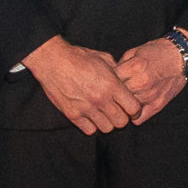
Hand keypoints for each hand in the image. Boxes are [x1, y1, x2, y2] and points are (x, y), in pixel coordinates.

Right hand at [23, 36, 140, 133]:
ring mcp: (86, 108)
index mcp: (111, 85)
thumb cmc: (79, 57)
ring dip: (107, 122)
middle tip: (117, 111)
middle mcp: (100, 99)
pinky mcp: (72, 114)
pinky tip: (90, 116)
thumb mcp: (104, 59)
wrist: (53, 61)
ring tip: (103, 114)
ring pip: (107, 128)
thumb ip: (117, 71)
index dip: (135, 110)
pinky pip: (90, 130)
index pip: (133, 108)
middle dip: (122, 117)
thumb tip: (125, 80)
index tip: (131, 108)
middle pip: (121, 122)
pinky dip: (92, 125)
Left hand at [115, 36, 187, 122]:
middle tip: (112, 93)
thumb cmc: (158, 52)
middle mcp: (141, 83)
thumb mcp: (135, 51)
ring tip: (122, 100)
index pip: (111, 81)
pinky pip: (139, 118)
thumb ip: (121, 65)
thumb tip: (110, 78)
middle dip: (113, 94)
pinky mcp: (158, 104)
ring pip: (126, 108)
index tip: (106, 82)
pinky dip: (134, 116)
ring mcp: (150, 95)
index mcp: (134, 67)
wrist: (181, 57)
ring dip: (123, 105)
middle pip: (117, 95)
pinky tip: (132, 109)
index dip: (107, 81)